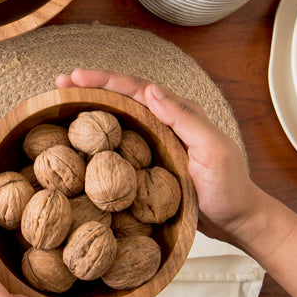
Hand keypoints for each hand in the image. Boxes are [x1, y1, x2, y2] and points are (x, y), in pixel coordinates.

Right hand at [55, 69, 271, 248]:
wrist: (236, 220)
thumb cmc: (228, 187)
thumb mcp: (213, 150)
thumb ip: (185, 119)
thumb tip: (151, 90)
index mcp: (180, 114)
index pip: (138, 89)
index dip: (106, 81)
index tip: (76, 77)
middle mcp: (165, 122)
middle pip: (124, 98)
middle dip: (92, 87)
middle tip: (60, 83)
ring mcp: (157, 142)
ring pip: (120, 118)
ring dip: (92, 109)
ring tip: (63, 103)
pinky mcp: (150, 162)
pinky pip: (121, 143)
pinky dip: (101, 136)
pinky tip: (81, 140)